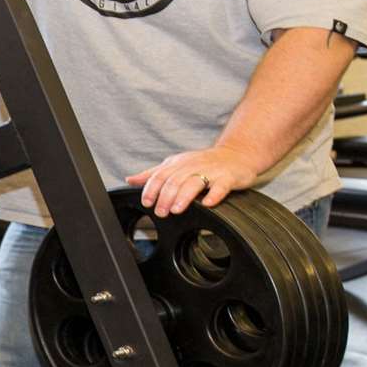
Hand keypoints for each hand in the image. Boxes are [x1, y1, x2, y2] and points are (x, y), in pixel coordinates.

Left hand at [127, 147, 261, 216]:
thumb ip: (153, 173)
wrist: (237, 154)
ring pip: (195, 182)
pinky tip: (208, 203)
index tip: (146, 202)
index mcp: (178, 164)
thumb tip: (130, 179)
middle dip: (165, 196)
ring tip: (176, 209)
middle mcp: (193, 166)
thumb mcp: (176, 165)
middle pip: (175, 180)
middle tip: (161, 212)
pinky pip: (221, 186)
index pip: (160, 175)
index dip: (151, 189)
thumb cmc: (203, 162)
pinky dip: (214, 195)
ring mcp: (211, 171)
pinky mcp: (228, 178)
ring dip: (184, 196)